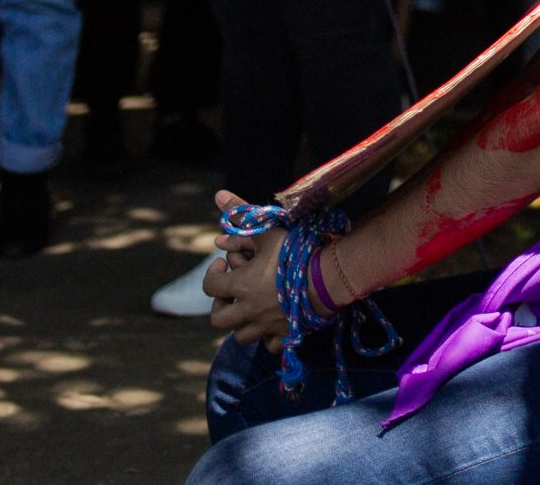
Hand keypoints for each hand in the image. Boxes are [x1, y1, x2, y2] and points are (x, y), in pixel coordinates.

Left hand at [206, 191, 289, 346]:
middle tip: (232, 290)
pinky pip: (270, 346)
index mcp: (241, 287)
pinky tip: (273, 324)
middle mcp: (249, 311)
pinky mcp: (286, 335)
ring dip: (240, 323)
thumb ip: (242, 215)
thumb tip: (218, 194)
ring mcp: (267, 327)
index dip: (213, 273)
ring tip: (250, 307)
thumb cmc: (297, 252)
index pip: (210, 286)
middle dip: (221, 305)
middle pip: (219, 320)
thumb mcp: (267, 229)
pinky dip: (267, 338)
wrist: (329, 278)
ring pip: (241, 336)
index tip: (225, 263)